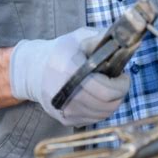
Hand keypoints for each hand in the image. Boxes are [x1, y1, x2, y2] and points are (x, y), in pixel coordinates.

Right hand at [10, 28, 129, 125]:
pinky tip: (96, 96)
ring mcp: (65, 110)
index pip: (106, 91)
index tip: (123, 75)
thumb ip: (101, 38)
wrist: (33, 70)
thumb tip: (124, 39)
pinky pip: (93, 119)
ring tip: (108, 87)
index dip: (121, 85)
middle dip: (120, 93)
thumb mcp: (79, 37)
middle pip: (107, 105)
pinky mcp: (65, 119)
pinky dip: (100, 109)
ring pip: (103, 115)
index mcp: (70, 70)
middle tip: (118, 82)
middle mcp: (66, 94)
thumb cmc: (60, 52)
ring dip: (112, 102)